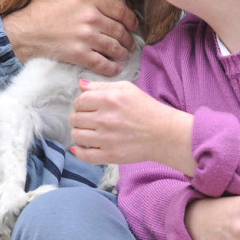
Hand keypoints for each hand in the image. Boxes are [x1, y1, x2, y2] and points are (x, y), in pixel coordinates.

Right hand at [2, 0, 137, 76]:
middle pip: (120, 30)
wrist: (22, 32)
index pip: (120, 9)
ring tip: (123, 55)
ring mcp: (87, 37)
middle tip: (129, 43)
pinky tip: (115, 68)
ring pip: (115, 47)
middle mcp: (91, 17)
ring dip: (122, 53)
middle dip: (127, 39)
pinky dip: (112, 67)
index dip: (130, 19)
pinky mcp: (80, 54)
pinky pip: (103, 63)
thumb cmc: (38, 7)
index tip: (133, 25)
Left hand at [70, 80, 195, 174]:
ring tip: (89, 131)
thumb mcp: (127, 89)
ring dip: (79, 132)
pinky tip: (82, 147)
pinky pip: (84, 155)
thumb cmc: (147, 108)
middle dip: (79, 117)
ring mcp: (106, 139)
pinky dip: (79, 151)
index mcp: (109, 99)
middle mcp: (105, 119)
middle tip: (90, 119)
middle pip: (75, 118)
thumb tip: (80, 84)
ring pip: (76, 135)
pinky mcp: (109, 155)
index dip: (81, 103)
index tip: (88, 107)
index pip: (79, 100)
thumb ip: (101, 85)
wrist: (164, 133)